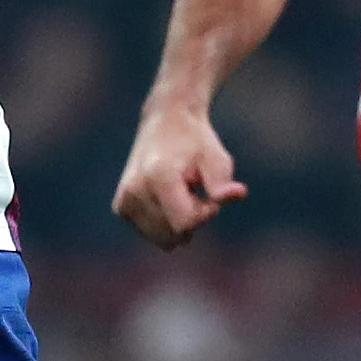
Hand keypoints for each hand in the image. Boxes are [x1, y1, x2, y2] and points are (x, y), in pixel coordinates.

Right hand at [113, 99, 245, 248]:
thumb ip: (224, 183)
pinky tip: (166, 197)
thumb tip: (239, 194)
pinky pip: (153, 233)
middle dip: (192, 219)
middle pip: (175, 234)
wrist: (165, 121)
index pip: (185, 223)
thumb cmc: (196, 142)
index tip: (209, 194)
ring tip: (179, 192)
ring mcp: (124, 200)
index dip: (205, 213)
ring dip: (179, 221)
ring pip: (164, 239)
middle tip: (194, 190)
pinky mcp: (121, 207)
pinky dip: (165, 222)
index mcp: (158, 176)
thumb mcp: (217, 158)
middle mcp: (135, 189)